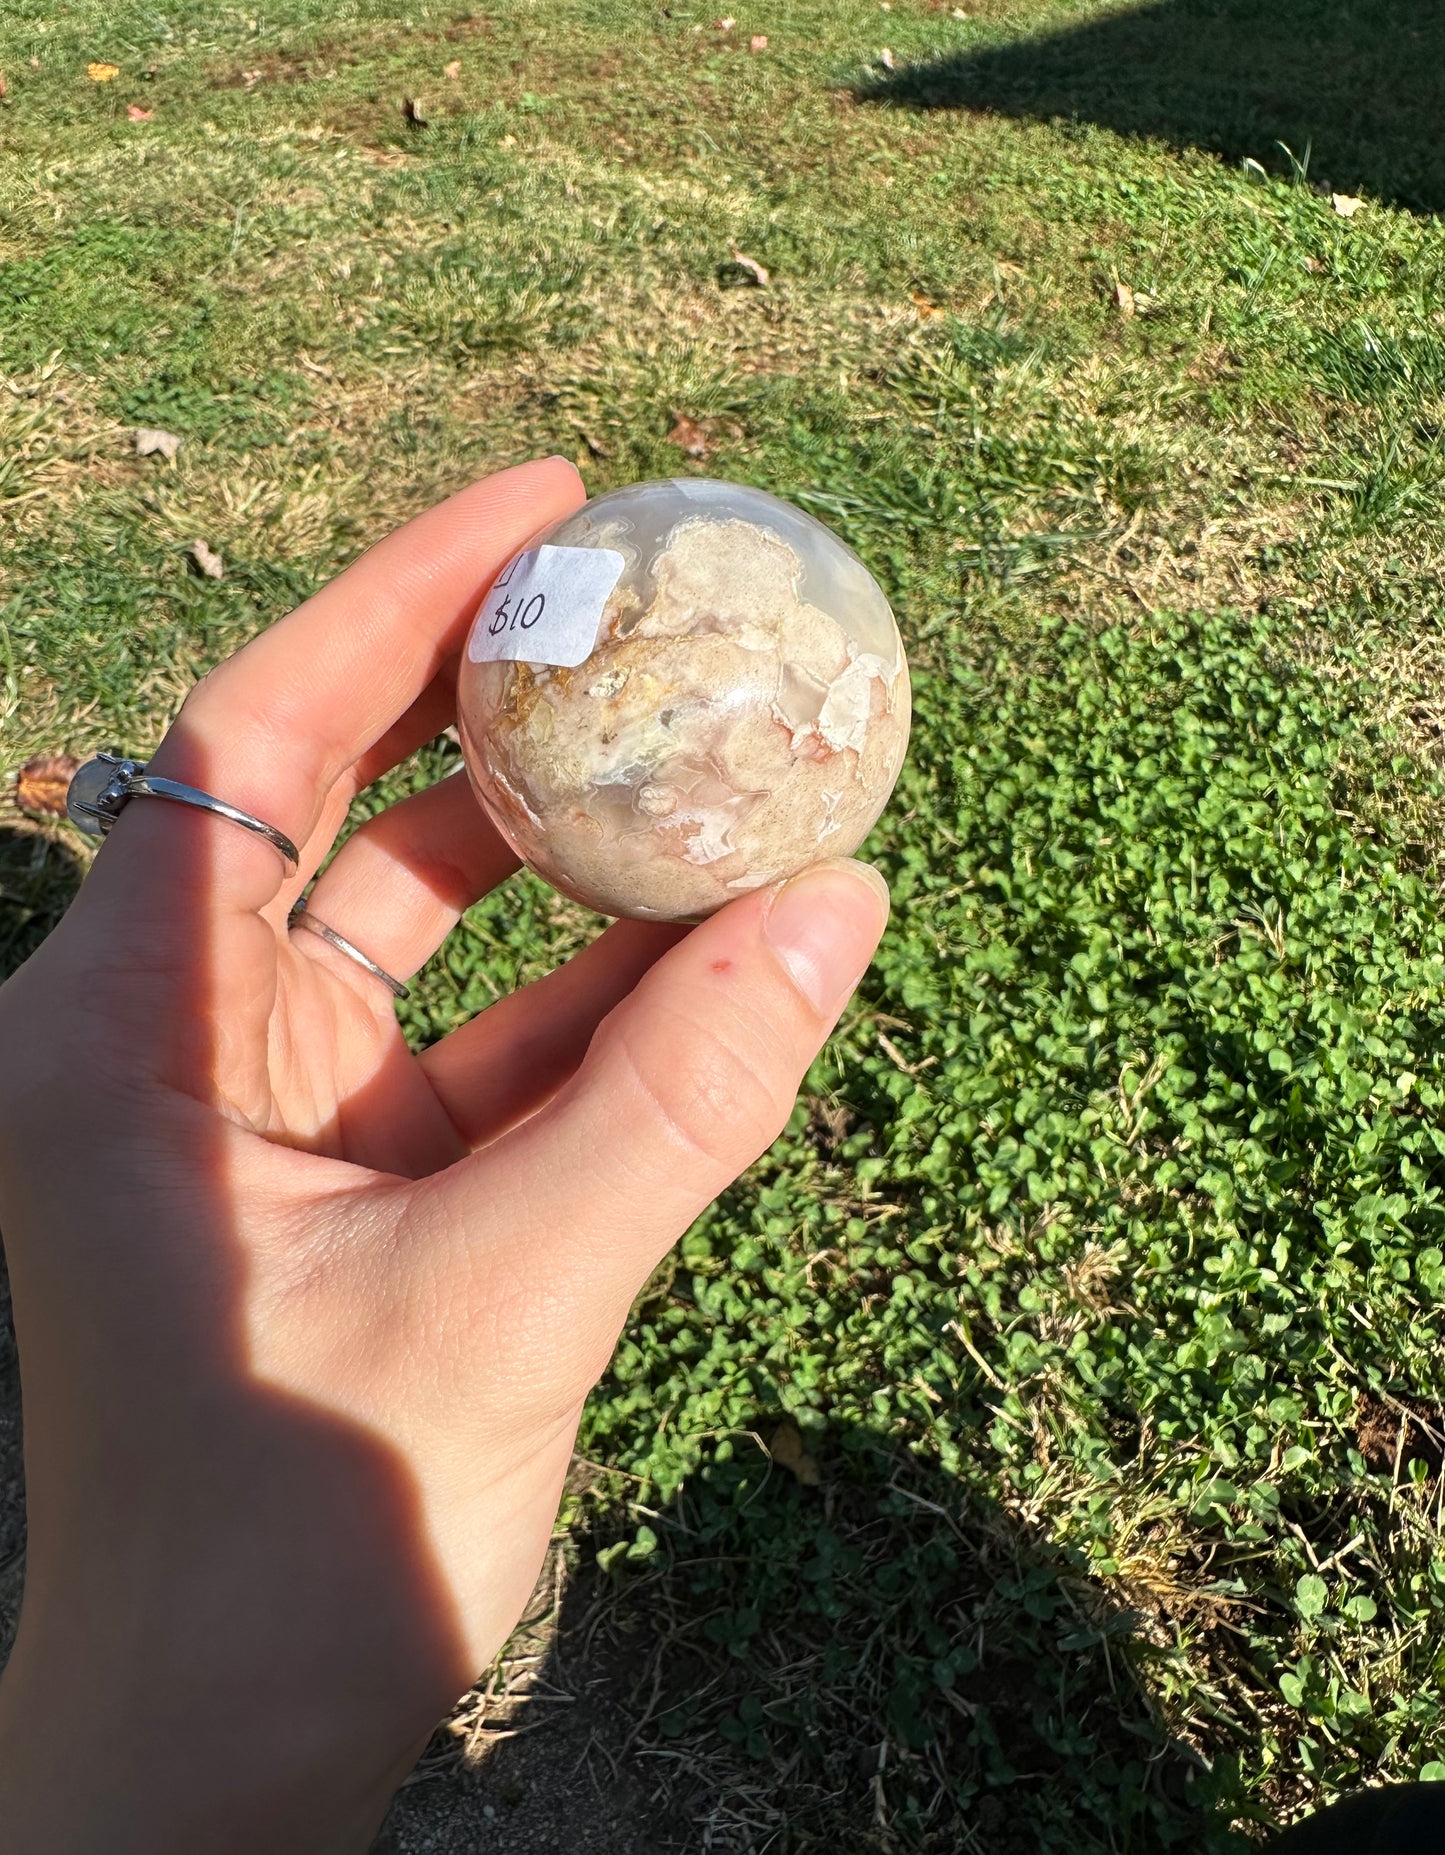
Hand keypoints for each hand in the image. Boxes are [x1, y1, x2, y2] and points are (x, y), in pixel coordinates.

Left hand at [0, 460, 889, 1854]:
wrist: (220, 1759)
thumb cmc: (293, 1548)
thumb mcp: (508, 1305)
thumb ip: (677, 1106)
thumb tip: (838, 906)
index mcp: (125, 1040)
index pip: (251, 745)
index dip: (393, 601)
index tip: (540, 510)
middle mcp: (178, 1046)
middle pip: (336, 803)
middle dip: (483, 697)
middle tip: (631, 596)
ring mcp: (267, 1114)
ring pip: (422, 929)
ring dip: (562, 857)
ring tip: (701, 753)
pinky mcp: (349, 1180)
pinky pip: (480, 1045)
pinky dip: (589, 999)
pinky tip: (715, 944)